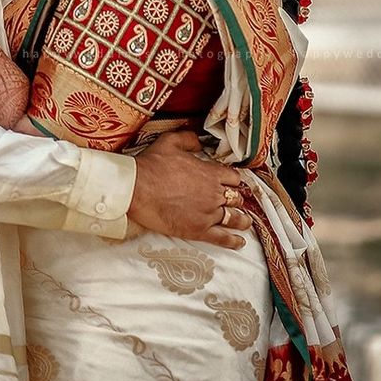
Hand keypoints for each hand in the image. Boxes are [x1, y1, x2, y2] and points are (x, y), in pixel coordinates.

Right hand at [128, 129, 249, 249]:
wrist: (136, 189)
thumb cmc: (151, 166)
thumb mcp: (170, 142)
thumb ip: (189, 139)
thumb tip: (199, 141)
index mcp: (210, 173)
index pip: (234, 178)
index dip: (234, 181)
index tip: (233, 184)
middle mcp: (214, 194)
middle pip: (236, 198)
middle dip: (237, 200)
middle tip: (236, 202)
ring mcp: (208, 214)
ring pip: (234, 218)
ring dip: (241, 220)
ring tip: (244, 222)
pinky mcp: (198, 230)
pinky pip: (222, 238)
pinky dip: (233, 240)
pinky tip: (239, 241)